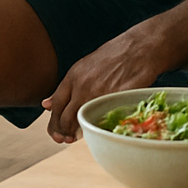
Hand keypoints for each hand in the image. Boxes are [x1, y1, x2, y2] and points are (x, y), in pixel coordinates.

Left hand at [43, 27, 169, 141]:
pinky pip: (101, 120)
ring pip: (80, 121)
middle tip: (64, 139)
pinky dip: (96, 128)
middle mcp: (83, 85)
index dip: (53, 122)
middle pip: (65, 117)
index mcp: (74, 75)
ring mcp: (99, 93)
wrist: (141, 48)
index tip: (55, 132)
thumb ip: (67, 87)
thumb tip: (47, 104)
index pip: (56, 105)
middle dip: (62, 131)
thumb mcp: (86, 66)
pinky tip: (95, 131)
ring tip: (76, 138)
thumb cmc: (115, 55)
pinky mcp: (115, 100)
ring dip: (76, 133)